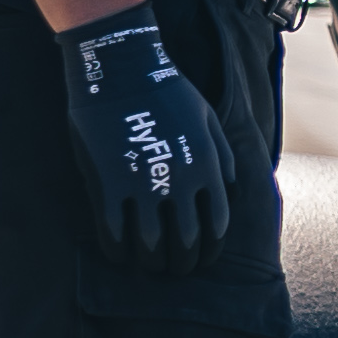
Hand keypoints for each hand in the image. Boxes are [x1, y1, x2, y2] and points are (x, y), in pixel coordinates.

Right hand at [55, 5, 236, 266]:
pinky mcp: (108, 182)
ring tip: (146, 265)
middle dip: (181, 264)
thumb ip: (223, 159)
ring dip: (150, 262)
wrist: (122, 68)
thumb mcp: (209, 121)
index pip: (216, 227)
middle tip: (172, 269)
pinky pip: (114, 231)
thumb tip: (229, 192)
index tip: (199, 258)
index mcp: (207, 167)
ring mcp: (142, 183)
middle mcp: (179, 180)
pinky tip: (118, 253)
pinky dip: (118, 250)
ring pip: (150, 243)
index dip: (208, 250)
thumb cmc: (167, 92)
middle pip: (185, 242)